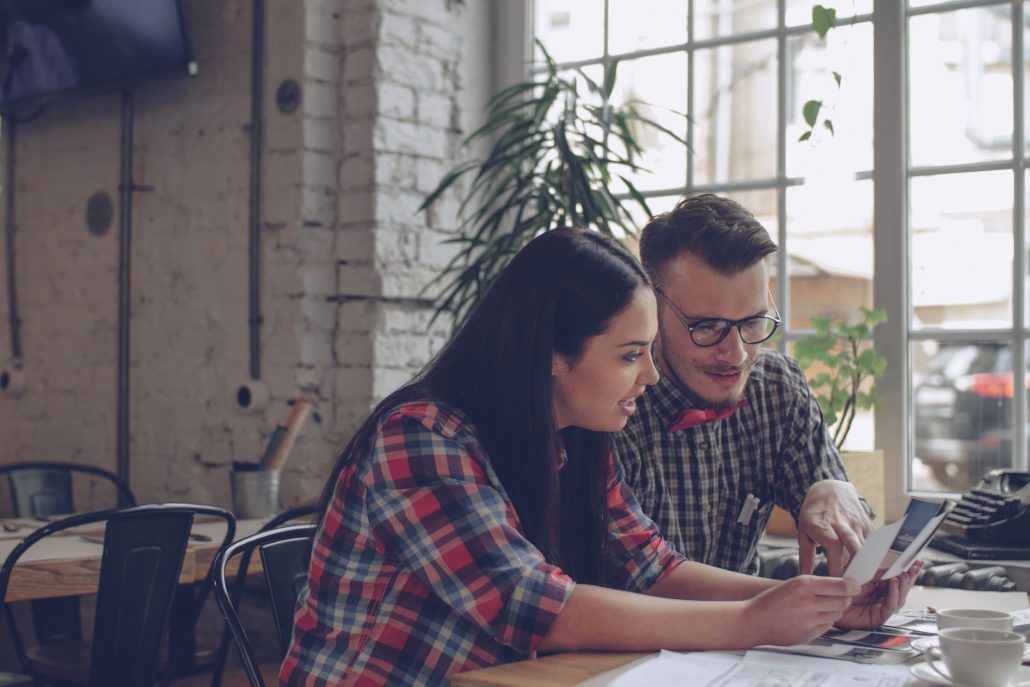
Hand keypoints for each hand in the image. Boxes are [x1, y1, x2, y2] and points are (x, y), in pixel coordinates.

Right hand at [743, 575, 859, 645]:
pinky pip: (827, 626)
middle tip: (840, 596)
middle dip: (845, 598)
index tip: (855, 586)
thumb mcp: (793, 584)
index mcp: (804, 584)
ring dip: (834, 610)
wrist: (753, 620)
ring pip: (837, 614)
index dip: (852, 586)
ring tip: (821, 607)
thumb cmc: (772, 600)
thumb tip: (845, 587)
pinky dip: (824, 621)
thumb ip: (817, 585)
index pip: (841, 585)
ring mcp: (809, 620)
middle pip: (843, 601)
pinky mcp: (809, 634)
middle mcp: (808, 602)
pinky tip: (812, 617)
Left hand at [797, 480, 872, 575]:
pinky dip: (872, 555)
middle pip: (854, 545)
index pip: (833, 546)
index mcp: (823, 525)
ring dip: (866, 564)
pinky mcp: (867, 524)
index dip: (837, 564)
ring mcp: (856, 523)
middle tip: (855, 584)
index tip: (838, 581)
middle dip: (856, 565)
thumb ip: (805, 555)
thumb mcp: (803, 531)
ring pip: (866, 546)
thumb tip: (804, 577)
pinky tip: (870, 568)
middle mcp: (841, 523)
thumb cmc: (814, 514)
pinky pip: (873, 542)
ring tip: (863, 580)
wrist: (830, 489)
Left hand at [835, 561, 922, 629]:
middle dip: (910, 576)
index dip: (907, 569)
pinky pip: (891, 605)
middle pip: (903, 587)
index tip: (915, 561)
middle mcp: (884, 596)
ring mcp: (884, 606)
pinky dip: (894, 594)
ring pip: (900, 596)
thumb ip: (871, 569)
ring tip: (905, 574)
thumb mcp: (858, 574)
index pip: (898, 577)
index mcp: (880, 586)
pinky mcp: (881, 616)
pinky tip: (894, 583)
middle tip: (916, 566)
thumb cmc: (842, 590)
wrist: (832, 605)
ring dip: (903, 585)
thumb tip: (883, 557)